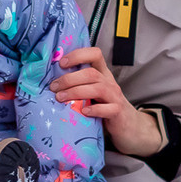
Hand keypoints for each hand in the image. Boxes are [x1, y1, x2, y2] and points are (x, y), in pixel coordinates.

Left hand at [50, 46, 167, 157]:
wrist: (129, 126)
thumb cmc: (105, 108)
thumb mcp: (93, 93)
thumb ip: (80, 85)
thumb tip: (52, 82)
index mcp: (102, 74)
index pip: (95, 54)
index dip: (78, 55)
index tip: (61, 63)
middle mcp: (109, 82)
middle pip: (91, 73)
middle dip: (70, 78)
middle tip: (54, 87)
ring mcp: (115, 97)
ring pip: (97, 88)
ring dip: (76, 92)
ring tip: (60, 98)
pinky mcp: (118, 112)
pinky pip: (107, 108)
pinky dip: (94, 109)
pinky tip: (83, 112)